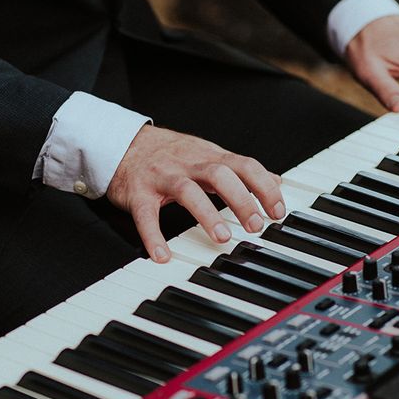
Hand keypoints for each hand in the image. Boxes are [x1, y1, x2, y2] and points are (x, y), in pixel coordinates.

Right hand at [106, 125, 284, 262]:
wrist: (121, 143)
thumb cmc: (168, 154)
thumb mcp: (208, 154)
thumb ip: (240, 169)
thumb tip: (276, 180)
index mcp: (208, 156)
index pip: (244, 166)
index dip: (264, 188)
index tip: (277, 212)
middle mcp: (188, 164)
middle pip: (219, 174)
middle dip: (241, 199)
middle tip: (254, 225)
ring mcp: (162, 177)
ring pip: (187, 191)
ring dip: (207, 214)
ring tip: (222, 238)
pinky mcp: (138, 193)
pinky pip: (146, 215)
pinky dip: (153, 236)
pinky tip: (162, 255)